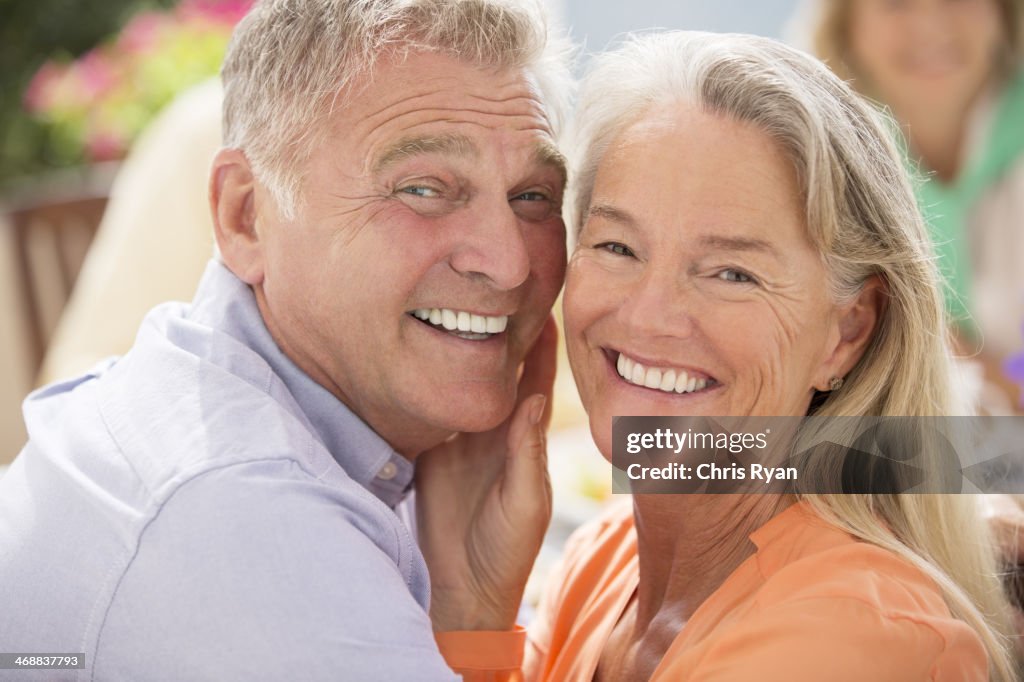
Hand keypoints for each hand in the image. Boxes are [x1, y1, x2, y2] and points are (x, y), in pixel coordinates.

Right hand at [416, 316, 556, 631]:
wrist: (462, 585)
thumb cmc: (506, 549)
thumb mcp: (524, 502)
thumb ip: (526, 454)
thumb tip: (534, 400)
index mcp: (524, 434)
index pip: (536, 373)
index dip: (541, 336)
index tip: (542, 290)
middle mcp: (493, 426)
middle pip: (497, 363)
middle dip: (499, 323)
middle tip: (498, 278)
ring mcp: (459, 433)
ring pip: (462, 377)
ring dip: (461, 341)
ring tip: (458, 295)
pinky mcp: (429, 445)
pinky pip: (429, 402)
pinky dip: (427, 374)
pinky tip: (419, 342)